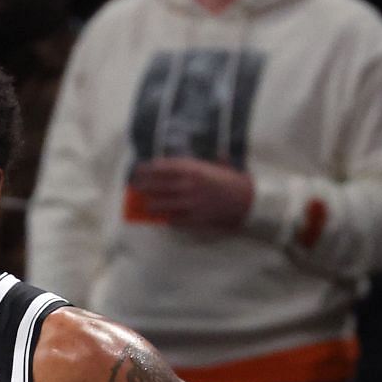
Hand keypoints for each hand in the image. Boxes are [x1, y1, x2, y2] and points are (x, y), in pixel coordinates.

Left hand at [128, 157, 253, 229]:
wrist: (246, 199)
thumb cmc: (231, 180)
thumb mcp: (213, 165)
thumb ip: (196, 163)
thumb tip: (180, 162)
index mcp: (192, 169)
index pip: (162, 168)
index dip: (147, 169)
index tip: (138, 170)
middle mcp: (188, 185)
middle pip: (157, 185)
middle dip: (143, 186)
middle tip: (135, 187)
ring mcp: (190, 202)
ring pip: (162, 204)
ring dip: (152, 204)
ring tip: (146, 205)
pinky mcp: (195, 218)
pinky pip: (175, 219)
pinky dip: (169, 219)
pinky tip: (164, 218)